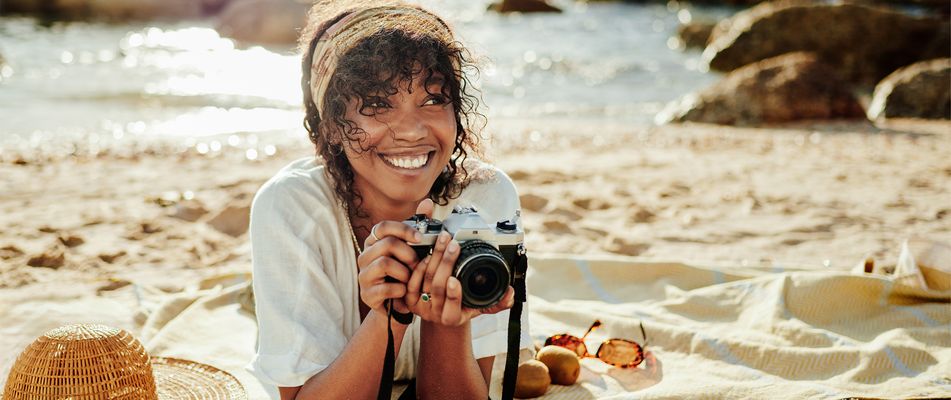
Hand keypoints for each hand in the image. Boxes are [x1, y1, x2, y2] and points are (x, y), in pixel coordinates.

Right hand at [356, 213, 423, 316]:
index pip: (383, 226)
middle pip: (387, 244)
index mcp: (375, 242)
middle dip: (408, 253)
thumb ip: (419, 227)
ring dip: (405, 272)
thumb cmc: (404, 274)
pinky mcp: (366, 294)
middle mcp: (365, 256)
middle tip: (417, 263)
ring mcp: (363, 275)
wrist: (397, 306)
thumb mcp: (412, 251)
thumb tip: (428, 202)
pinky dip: (400, 290)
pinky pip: (385, 288)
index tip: (420, 238)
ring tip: (410, 279)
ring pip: (385, 263)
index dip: (403, 229)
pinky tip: (403, 291)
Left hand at [403, 203, 514, 326]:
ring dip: (435, 256)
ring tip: (444, 239)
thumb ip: (498, 301)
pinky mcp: (409, 297)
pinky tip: (430, 251)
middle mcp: (435, 314)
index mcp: (453, 318)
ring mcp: (420, 306)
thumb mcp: (480, 306)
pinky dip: (420, 263)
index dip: (453, 294)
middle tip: (453, 244)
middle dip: (445, 262)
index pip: (452, 308)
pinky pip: (413, 279)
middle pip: (437, 287)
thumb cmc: (463, 306)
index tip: (454, 280)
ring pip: (425, 278)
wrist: (440, 311)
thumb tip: (511, 293)